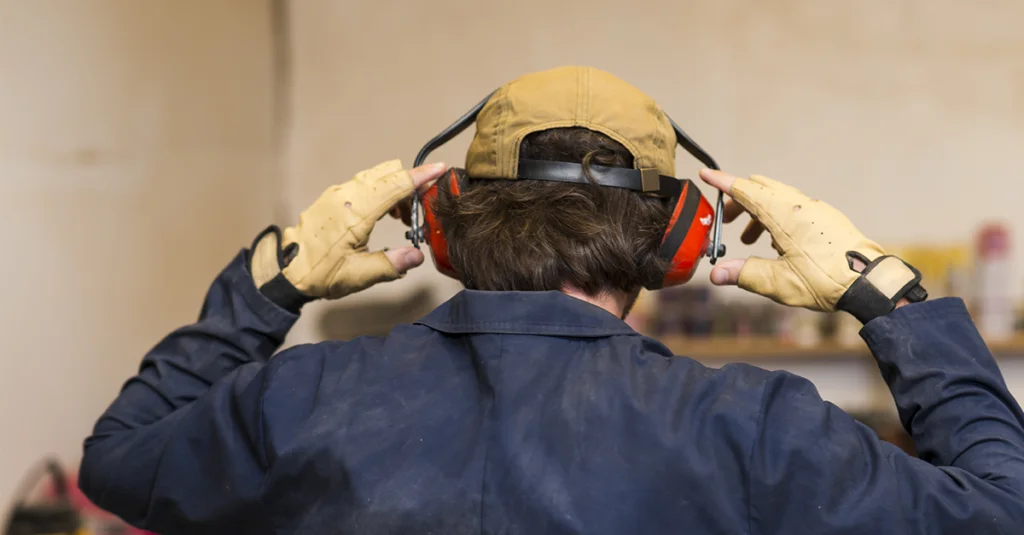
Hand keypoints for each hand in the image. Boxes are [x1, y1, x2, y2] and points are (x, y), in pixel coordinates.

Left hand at [250, 160, 445, 307]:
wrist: (286, 272)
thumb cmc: (319, 274)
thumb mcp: (358, 275)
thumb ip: (390, 264)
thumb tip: (416, 256)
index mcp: (356, 212)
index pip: (395, 185)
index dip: (420, 176)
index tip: (440, 169)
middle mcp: (346, 195)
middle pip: (387, 173)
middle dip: (410, 183)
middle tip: (423, 206)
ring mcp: (337, 193)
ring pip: (375, 177)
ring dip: (395, 189)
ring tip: (404, 218)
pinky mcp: (332, 197)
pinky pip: (363, 184)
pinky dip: (380, 192)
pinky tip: (385, 215)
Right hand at [698, 169, 923, 320]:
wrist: (869, 282)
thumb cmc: (825, 280)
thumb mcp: (778, 281)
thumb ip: (744, 273)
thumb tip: (716, 274)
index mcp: (784, 215)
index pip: (745, 191)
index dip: (722, 183)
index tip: (706, 174)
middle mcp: (800, 205)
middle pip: (760, 190)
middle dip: (739, 201)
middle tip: (726, 221)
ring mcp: (816, 210)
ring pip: (778, 198)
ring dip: (758, 212)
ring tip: (750, 240)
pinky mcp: (828, 218)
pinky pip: (795, 206)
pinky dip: (777, 216)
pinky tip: (778, 242)